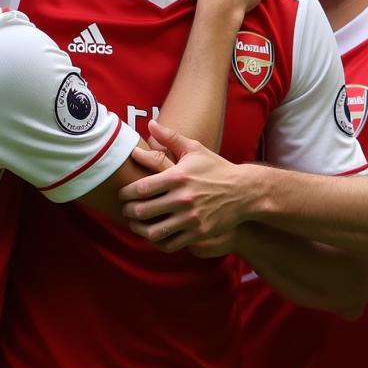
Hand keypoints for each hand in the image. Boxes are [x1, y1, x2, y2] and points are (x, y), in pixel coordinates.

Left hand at [119, 120, 248, 250]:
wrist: (245, 191)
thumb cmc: (217, 168)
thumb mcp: (195, 149)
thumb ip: (170, 137)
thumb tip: (150, 123)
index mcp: (178, 176)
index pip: (142, 188)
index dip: (126, 194)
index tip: (122, 195)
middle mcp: (183, 198)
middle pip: (143, 211)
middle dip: (129, 212)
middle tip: (125, 210)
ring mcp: (191, 218)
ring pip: (154, 232)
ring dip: (139, 229)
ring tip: (136, 224)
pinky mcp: (199, 233)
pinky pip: (170, 244)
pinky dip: (158, 242)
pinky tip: (154, 235)